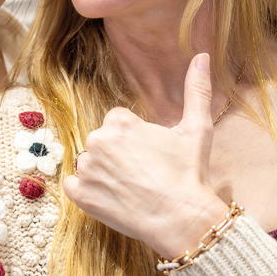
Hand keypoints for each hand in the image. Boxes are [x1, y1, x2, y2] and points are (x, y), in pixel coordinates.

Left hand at [62, 53, 228, 258]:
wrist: (182, 219)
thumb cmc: (190, 174)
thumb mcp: (197, 129)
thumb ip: (197, 90)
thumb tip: (203, 56)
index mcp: (119, 121)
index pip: (118, 123)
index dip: (135, 140)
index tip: (151, 156)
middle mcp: (97, 140)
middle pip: (102, 142)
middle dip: (118, 155)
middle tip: (144, 174)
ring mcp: (86, 169)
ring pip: (89, 164)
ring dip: (104, 174)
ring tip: (132, 188)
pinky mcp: (80, 195)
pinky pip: (74, 186)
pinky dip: (88, 192)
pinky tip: (112, 198)